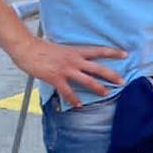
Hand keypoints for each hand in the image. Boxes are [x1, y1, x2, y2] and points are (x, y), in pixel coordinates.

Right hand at [9, 37, 125, 107]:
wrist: (26, 48)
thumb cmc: (41, 47)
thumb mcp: (61, 48)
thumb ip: (71, 55)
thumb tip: (77, 60)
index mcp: (76, 51)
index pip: (99, 50)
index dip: (113, 52)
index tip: (125, 54)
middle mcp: (74, 60)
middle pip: (98, 68)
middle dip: (112, 75)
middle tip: (123, 81)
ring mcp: (66, 70)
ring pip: (87, 80)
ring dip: (98, 88)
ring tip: (106, 93)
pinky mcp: (56, 78)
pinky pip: (68, 91)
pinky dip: (74, 99)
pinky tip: (79, 105)